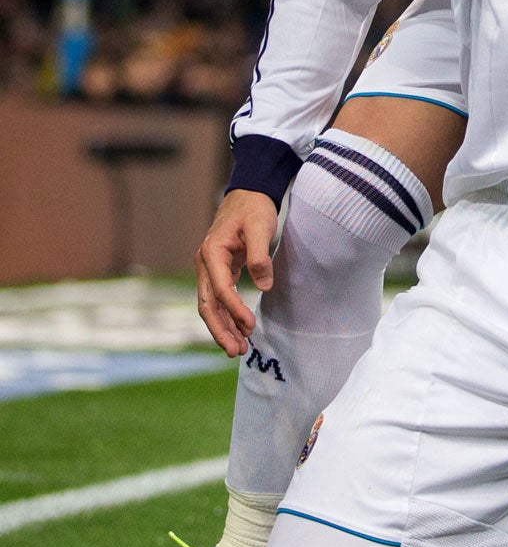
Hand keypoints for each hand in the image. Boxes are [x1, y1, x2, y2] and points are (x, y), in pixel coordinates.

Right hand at [195, 189, 277, 355]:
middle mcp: (204, 264)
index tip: (250, 326)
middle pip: (207, 304)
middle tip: (236, 351)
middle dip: (220, 330)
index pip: (221, 289)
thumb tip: (264, 286)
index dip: (234, 310)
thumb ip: (260, 257)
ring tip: (237, 349)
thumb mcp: (260, 227)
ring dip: (223, 328)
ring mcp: (209, 269)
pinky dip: (227, 316)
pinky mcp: (218, 271)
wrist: (248, 195)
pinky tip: (237, 331)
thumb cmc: (254, 209)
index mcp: (211, 253)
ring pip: (211, 305)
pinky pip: (219, 298)